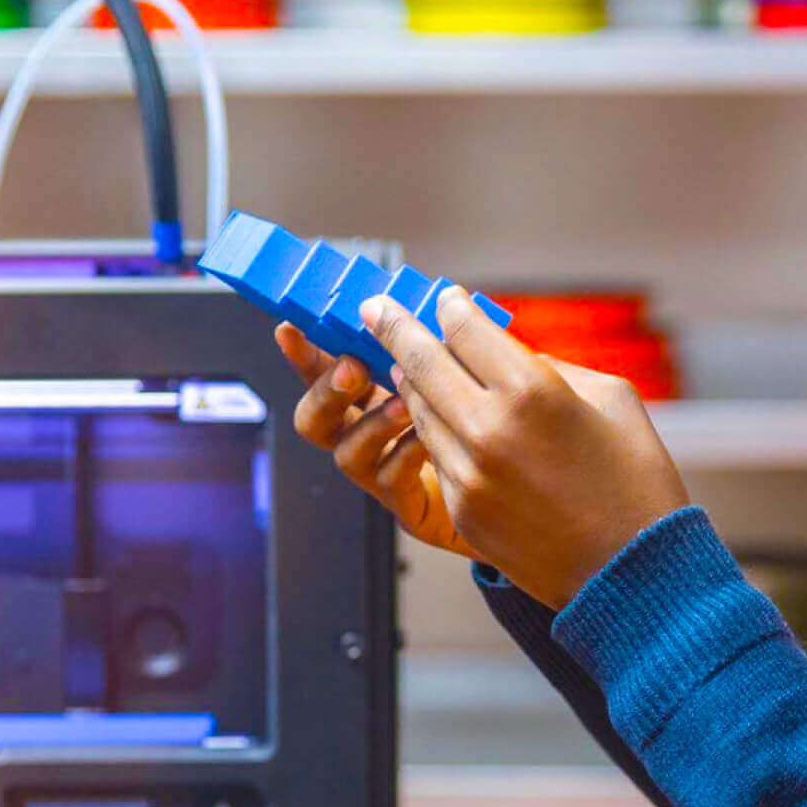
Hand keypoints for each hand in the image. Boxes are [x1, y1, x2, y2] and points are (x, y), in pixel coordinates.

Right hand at [276, 323, 476, 560]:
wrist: (517, 485)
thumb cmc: (489, 424)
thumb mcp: (462, 374)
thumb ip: (439, 347)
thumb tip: (437, 301)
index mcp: (371, 398)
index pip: (324, 373)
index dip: (303, 353)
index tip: (290, 329)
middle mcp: (366, 436)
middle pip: (315, 419)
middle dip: (326, 390)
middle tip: (353, 366)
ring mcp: (382, 473)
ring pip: (346, 453)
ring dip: (371, 422)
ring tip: (404, 403)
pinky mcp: (408, 505)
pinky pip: (391, 481)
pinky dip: (405, 454)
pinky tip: (429, 439)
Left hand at [359, 287, 691, 611]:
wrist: (632, 571)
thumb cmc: (635, 478)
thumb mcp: (611, 398)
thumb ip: (551, 368)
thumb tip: (507, 355)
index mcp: (533, 391)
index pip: (467, 330)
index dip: (451, 308)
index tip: (444, 298)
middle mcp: (489, 429)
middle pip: (423, 363)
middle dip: (397, 329)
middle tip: (375, 308)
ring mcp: (467, 474)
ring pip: (419, 410)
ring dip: (411, 382)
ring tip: (404, 364)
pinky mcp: (460, 510)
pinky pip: (434, 455)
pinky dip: (434, 430)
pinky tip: (435, 418)